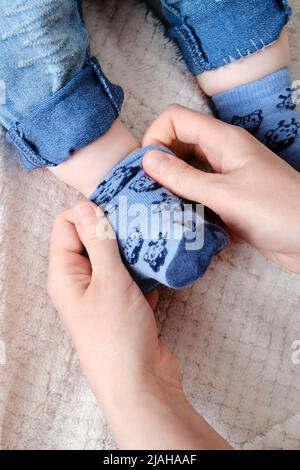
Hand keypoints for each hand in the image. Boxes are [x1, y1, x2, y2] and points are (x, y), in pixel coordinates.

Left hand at [47, 201, 229, 448]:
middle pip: (91, 240)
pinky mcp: (123, 306)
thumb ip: (98, 241)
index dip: (88, 212)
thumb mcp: (108, 280)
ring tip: (155, 235)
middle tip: (142, 217)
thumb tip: (84, 205)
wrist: (140, 384)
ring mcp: (102, 295)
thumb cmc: (117, 333)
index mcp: (65, 273)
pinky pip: (130, 277)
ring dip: (133, 248)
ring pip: (114, 259)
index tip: (118, 206)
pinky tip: (161, 263)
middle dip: (115, 228)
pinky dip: (143, 270)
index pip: (66, 225)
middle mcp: (79, 282)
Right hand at [143, 105, 299, 272]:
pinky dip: (185, 205)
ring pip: (187, 173)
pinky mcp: (229, 202)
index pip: (176, 119)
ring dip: (170, 188)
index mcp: (223, 140)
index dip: (155, 137)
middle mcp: (222, 155)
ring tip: (157, 210)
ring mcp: (227, 178)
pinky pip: (198, 196)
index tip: (146, 169)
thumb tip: (147, 159)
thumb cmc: (277, 211)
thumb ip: (184, 177)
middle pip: (179, 146)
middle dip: (158, 165)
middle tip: (146, 193)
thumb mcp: (225, 193)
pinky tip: (178, 221)